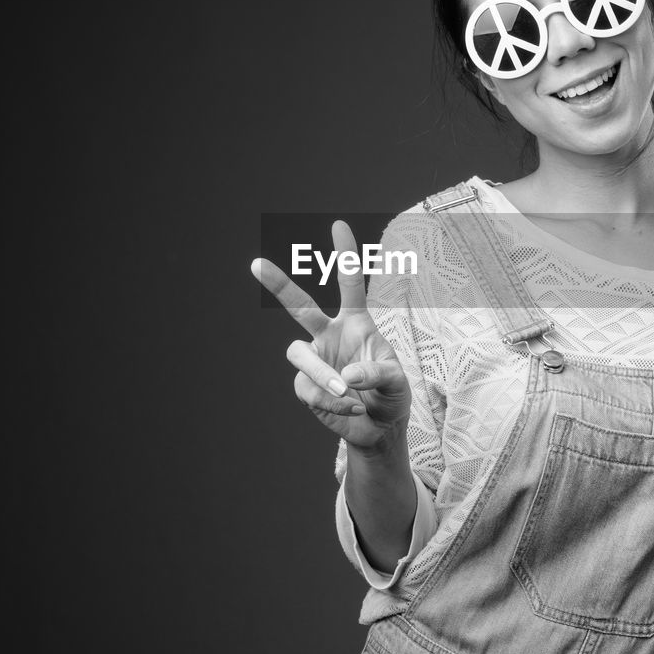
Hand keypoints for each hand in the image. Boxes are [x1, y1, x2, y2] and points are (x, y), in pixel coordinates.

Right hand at [251, 220, 411, 451]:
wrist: (379, 428)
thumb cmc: (391, 394)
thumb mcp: (397, 381)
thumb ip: (377, 373)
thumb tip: (346, 374)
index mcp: (356, 322)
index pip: (349, 283)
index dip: (344, 255)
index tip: (338, 225)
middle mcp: (330, 335)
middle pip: (299, 305)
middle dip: (279, 284)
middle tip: (256, 264)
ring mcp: (315, 359)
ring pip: (299, 354)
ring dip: (322, 375)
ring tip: (347, 393)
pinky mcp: (305, 386)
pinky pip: (307, 389)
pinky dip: (330, 401)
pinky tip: (349, 407)